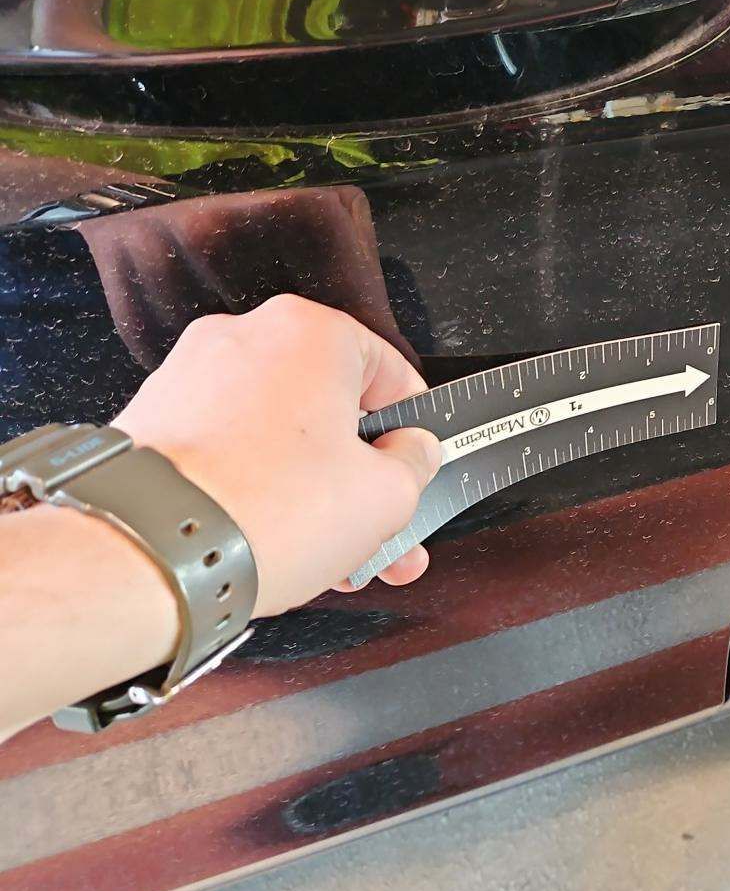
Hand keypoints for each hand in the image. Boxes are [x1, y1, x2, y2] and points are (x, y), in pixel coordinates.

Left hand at [112, 294, 441, 615]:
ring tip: (335, 557)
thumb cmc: (259, 512)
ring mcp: (192, 379)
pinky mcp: (154, 422)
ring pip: (280, 438)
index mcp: (310, 333)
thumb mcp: (388, 496)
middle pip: (331, 412)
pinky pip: (230, 454)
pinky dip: (257, 492)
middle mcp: (245, 339)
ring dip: (314, 493)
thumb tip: (413, 455)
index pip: (391, 374)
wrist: (150, 554)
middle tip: (384, 527)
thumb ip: (415, 465)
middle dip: (362, 479)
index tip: (417, 468)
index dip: (413, 433)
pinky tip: (278, 545)